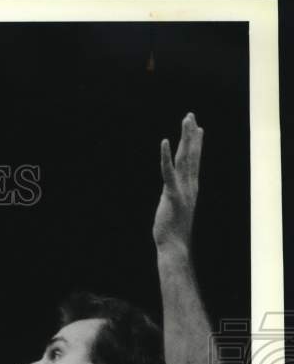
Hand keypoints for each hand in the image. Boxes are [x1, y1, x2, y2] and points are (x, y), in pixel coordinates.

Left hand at [154, 112, 202, 249]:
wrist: (174, 247)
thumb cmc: (173, 232)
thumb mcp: (176, 210)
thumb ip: (176, 198)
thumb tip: (173, 194)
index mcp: (190, 188)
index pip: (194, 162)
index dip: (195, 144)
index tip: (198, 128)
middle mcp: (190, 185)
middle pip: (191, 155)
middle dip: (191, 135)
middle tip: (190, 116)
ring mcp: (182, 189)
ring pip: (184, 158)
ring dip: (185, 138)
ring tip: (186, 120)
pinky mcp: (172, 195)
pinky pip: (168, 172)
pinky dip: (166, 157)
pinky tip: (164, 142)